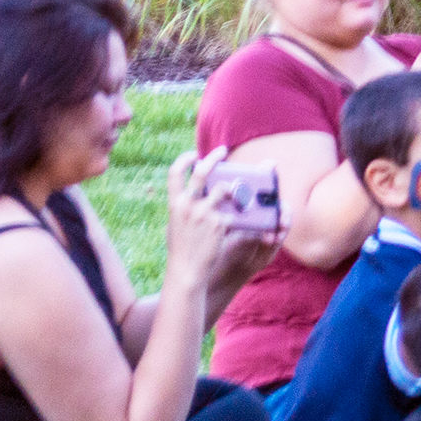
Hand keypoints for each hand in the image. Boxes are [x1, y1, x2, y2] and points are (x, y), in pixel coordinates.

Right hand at [160, 148, 234, 284]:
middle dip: (214, 158)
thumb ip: (185, 207)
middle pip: (202, 172)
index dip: (184, 160)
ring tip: (240, 192)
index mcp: (175, 204)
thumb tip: (196, 192)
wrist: (187, 270)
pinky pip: (236, 211)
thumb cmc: (182, 248)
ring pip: (226, 188)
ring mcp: (205, 213)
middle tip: (223, 150)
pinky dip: (242, 213)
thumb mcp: (177, 223)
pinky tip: (246, 217)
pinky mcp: (221, 223)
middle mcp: (188, 205)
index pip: (174, 173)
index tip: (194, 154)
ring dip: (236, 188)